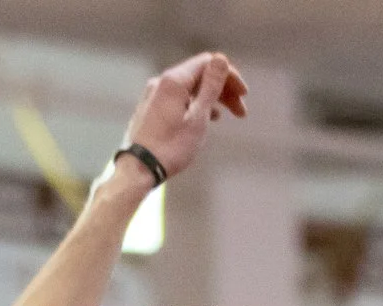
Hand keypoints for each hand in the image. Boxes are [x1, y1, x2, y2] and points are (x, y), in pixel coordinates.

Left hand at [122, 51, 248, 182]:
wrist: (137, 169)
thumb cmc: (170, 147)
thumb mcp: (198, 117)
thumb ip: (211, 86)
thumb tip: (221, 59)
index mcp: (174, 81)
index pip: (208, 63)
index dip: (230, 76)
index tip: (244, 95)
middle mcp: (161, 82)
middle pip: (199, 75)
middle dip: (222, 90)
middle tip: (240, 111)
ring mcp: (153, 94)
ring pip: (188, 88)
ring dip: (209, 99)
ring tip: (224, 117)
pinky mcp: (150, 108)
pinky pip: (178, 98)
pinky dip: (194, 104)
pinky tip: (204, 119)